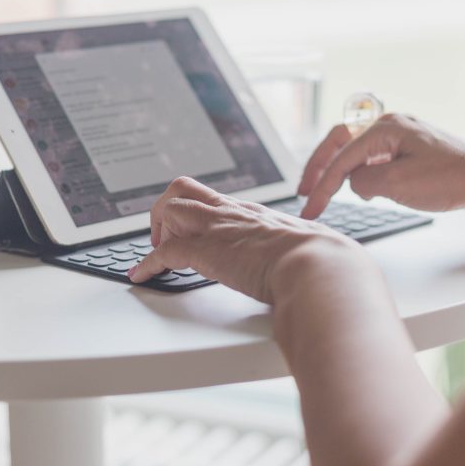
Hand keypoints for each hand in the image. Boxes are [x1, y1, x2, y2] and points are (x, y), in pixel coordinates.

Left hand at [128, 177, 371, 303]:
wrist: (320, 267)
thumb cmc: (323, 262)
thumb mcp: (308, 247)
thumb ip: (303, 249)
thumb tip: (323, 262)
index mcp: (253, 213)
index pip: (214, 198)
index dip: (196, 211)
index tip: (191, 229)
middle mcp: (231, 214)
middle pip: (182, 188)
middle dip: (166, 210)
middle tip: (166, 236)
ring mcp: (217, 229)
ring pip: (169, 210)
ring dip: (157, 232)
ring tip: (154, 255)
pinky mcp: (206, 251)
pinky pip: (164, 252)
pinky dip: (147, 264)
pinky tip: (140, 277)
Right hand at [298, 113, 464, 219]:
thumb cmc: (451, 179)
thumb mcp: (397, 184)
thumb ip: (364, 181)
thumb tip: (354, 182)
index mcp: (385, 127)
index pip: (341, 156)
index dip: (322, 184)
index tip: (310, 206)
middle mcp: (391, 126)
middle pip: (340, 142)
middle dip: (320, 168)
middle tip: (305, 192)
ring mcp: (402, 138)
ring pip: (357, 151)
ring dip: (341, 171)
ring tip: (329, 194)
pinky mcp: (411, 152)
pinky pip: (376, 159)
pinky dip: (363, 174)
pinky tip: (365, 191)